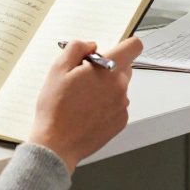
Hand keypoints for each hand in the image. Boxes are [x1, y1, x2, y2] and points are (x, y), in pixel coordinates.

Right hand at [28, 37, 143, 172]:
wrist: (57, 145)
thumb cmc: (55, 108)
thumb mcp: (58, 69)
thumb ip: (77, 48)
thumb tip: (92, 46)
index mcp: (109, 70)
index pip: (134, 46)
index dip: (124, 45)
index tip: (113, 50)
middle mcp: (121, 86)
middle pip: (124, 67)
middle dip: (107, 68)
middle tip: (85, 78)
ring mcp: (122, 105)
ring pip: (119, 87)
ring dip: (106, 87)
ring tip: (83, 98)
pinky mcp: (121, 121)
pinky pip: (117, 105)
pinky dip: (107, 105)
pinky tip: (87, 112)